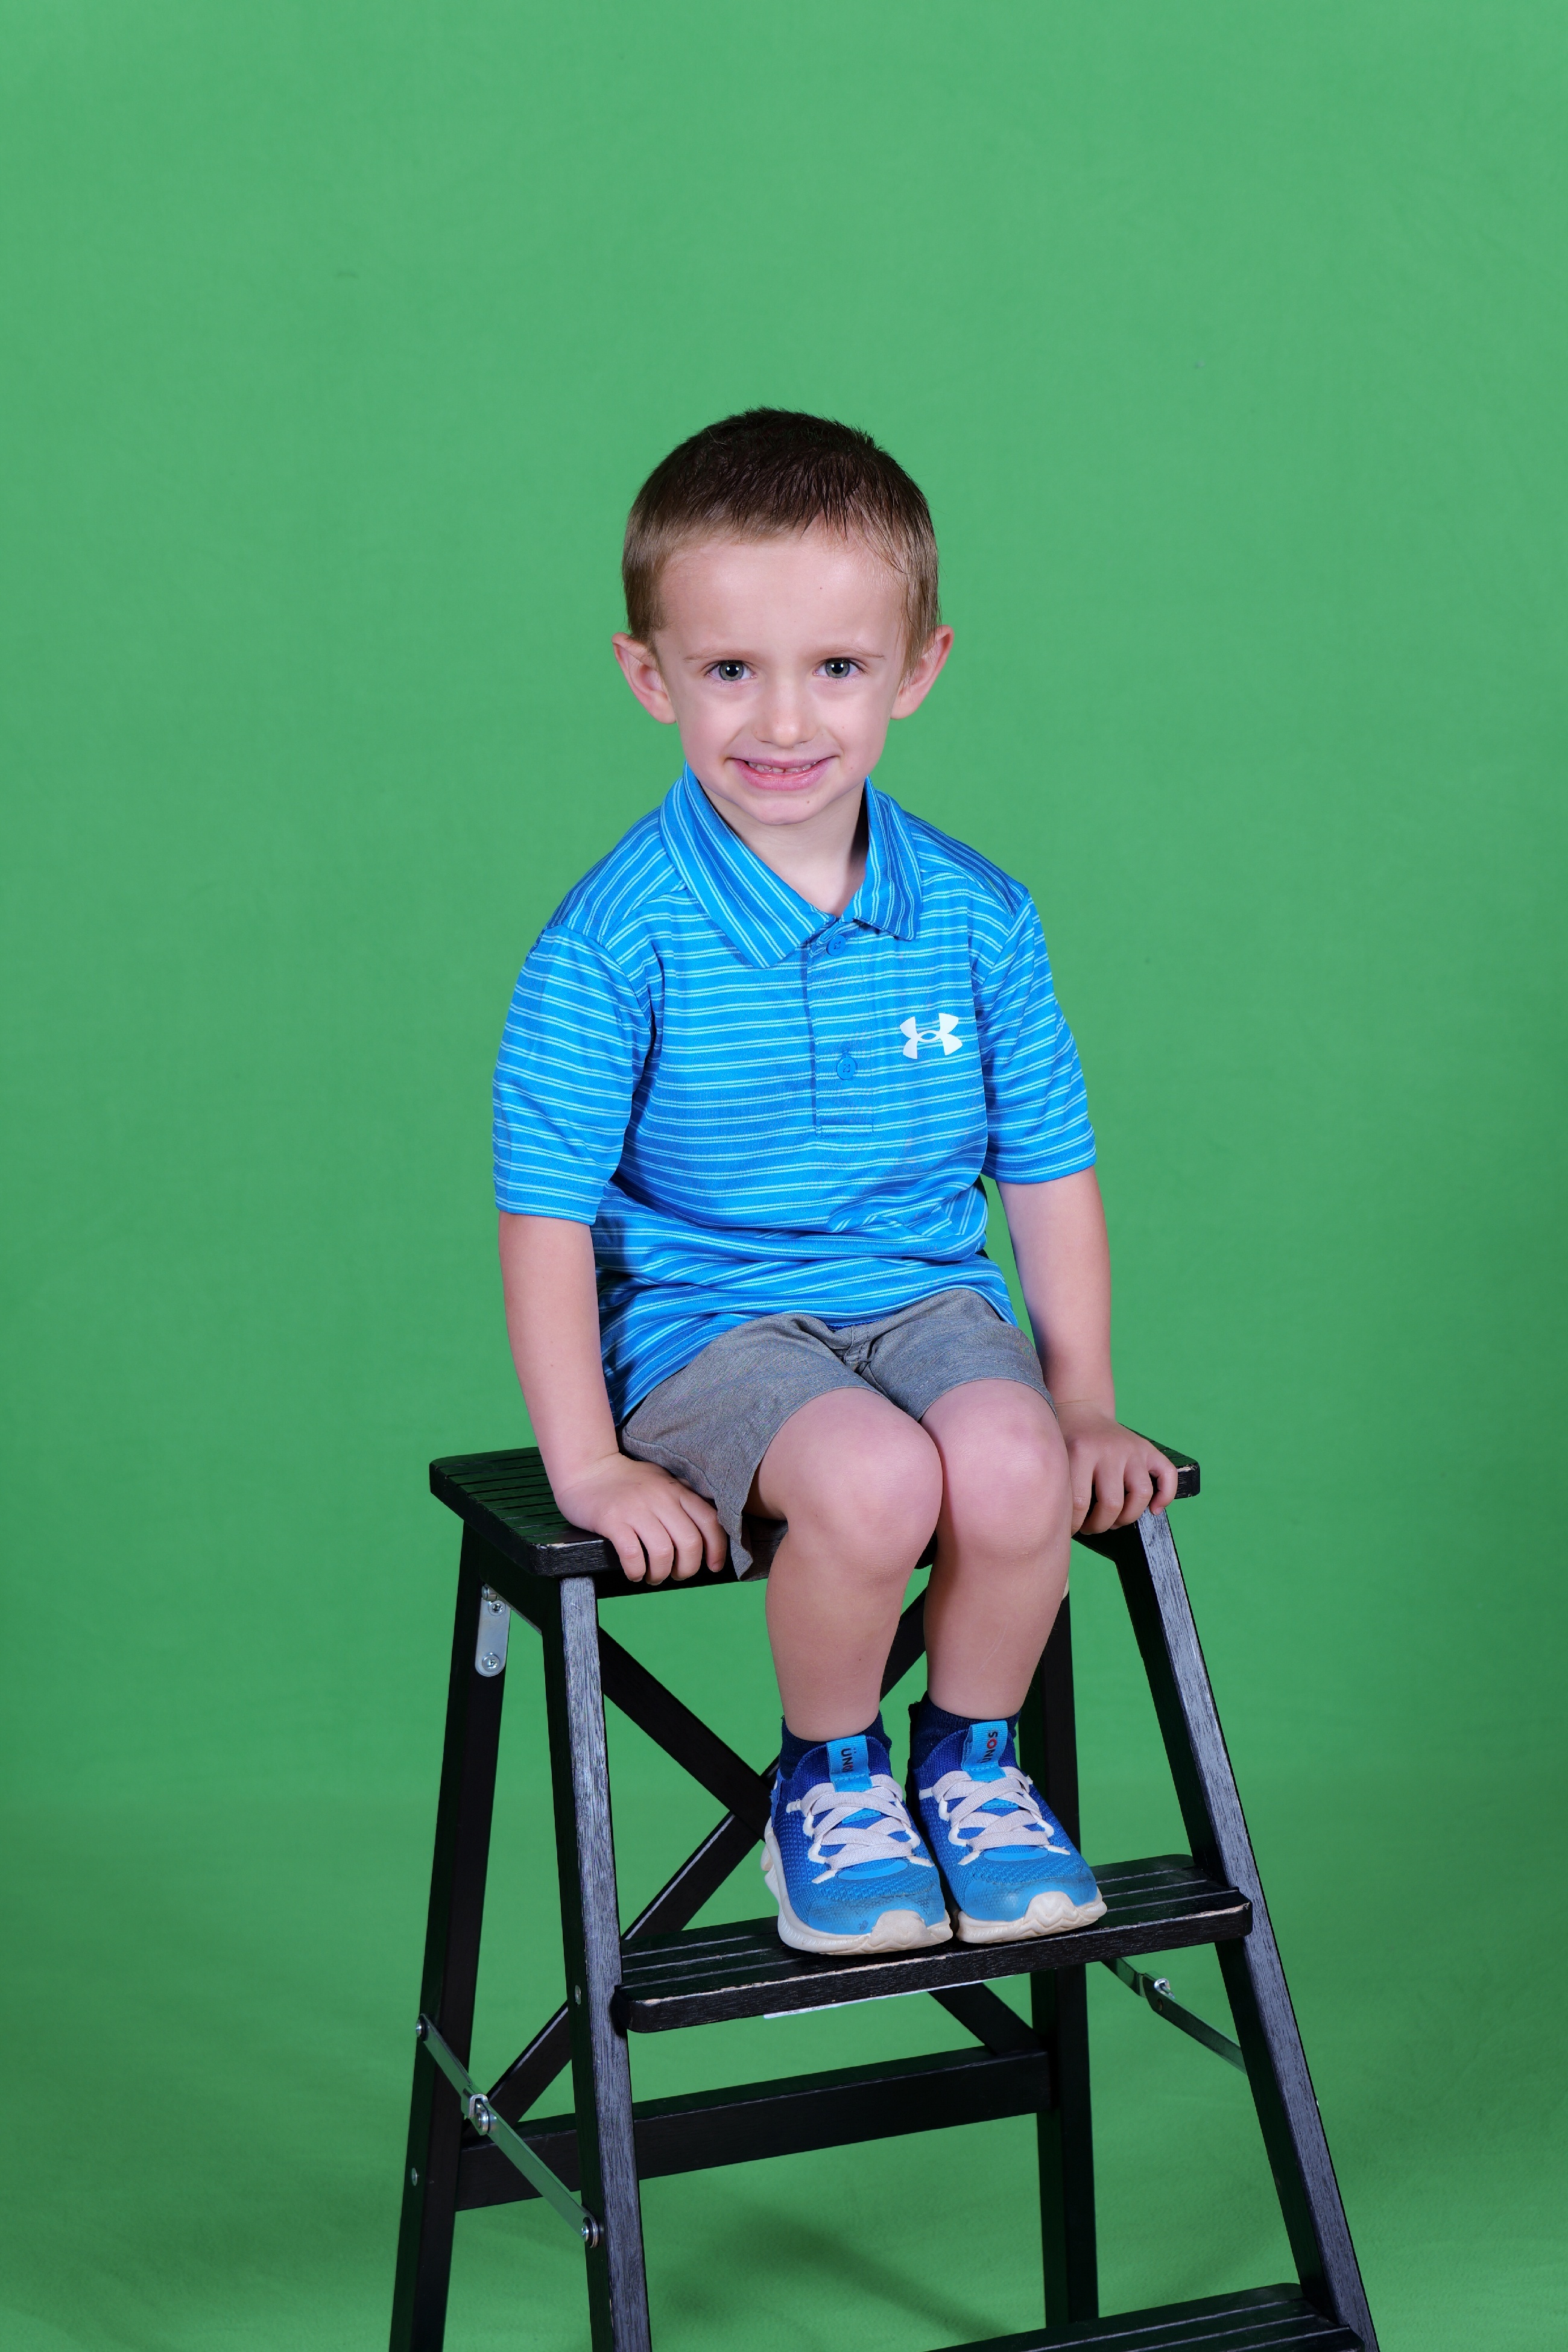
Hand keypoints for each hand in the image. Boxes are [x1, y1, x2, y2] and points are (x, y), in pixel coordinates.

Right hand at [550, 1453, 727, 1584]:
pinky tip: (634, 1572)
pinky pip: (633, 1555)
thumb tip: (707, 1528)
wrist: (586, 1469)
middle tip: (675, 1574)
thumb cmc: (626, 1481)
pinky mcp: (612, 1520)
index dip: (717, 1549)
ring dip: (660, 1574)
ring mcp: (635, 1508)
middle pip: (689, 1543)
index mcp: (676, 1489)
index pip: (709, 1521)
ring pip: (663, 1553)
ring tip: (652, 1576)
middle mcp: (660, 1497)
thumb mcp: (661, 1481)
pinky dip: (637, 1571)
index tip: (713, 1566)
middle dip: (687, 1569)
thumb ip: (683, 1498)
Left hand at [1053, 1403, 1177, 1534]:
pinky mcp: (1148, 1448)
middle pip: (1112, 1504)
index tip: (1069, 1528)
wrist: (1080, 1409)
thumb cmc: (1064, 1441)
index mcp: (1080, 1452)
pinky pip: (1167, 1475)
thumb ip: (1058, 1486)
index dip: (1074, 1525)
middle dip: (1099, 1525)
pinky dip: (1165, 1497)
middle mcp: (1109, 1449)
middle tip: (1089, 1526)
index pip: (1080, 1504)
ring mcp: (1132, 1448)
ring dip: (1127, 1518)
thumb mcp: (1054, 1458)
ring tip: (1112, 1521)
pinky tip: (1153, 1510)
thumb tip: (1059, 1524)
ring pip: (1141, 1495)